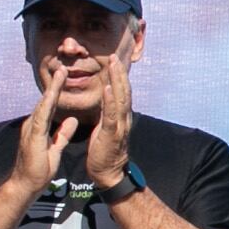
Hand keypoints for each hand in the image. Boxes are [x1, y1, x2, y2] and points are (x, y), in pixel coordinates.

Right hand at [9, 63, 74, 198]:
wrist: (26, 184)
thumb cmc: (39, 169)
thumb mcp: (56, 148)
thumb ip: (62, 134)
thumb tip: (72, 121)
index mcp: (40, 127)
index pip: (50, 106)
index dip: (58, 91)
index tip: (65, 77)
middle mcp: (34, 124)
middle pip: (46, 101)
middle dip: (54, 84)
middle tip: (63, 67)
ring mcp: (31, 129)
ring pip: (43, 105)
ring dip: (52, 90)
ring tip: (60, 74)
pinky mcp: (32, 136)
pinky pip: (40, 118)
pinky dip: (46, 106)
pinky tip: (51, 96)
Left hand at [86, 48, 134, 186]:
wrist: (108, 173)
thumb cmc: (104, 151)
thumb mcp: (105, 127)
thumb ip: (107, 112)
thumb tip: (106, 99)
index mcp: (121, 116)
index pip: (121, 92)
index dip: (119, 76)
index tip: (114, 60)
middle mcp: (124, 118)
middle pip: (124, 91)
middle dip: (119, 72)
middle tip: (114, 56)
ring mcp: (119, 126)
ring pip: (120, 99)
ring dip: (117, 80)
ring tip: (113, 64)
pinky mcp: (111, 134)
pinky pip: (111, 114)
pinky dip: (110, 100)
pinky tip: (107, 88)